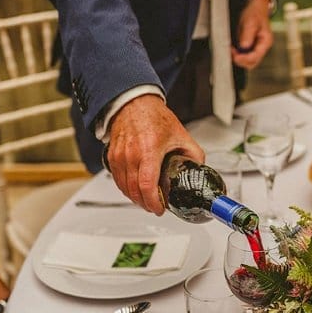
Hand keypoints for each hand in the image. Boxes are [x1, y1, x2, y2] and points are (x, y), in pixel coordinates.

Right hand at [104, 95, 203, 213]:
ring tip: (147, 201)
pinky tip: (135, 191)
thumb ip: (193, 154)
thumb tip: (199, 170)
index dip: (153, 201)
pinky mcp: (112, 157)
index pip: (147, 184)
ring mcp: (119, 156)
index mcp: (150, 149)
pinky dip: (126, 189)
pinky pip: (117, 180)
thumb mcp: (181, 135)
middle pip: (134, 190)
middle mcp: (131, 154)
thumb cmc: (154, 117)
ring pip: (124, 188)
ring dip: (135, 199)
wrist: (134, 103)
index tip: (160, 209)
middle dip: (146, 204)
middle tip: (156, 207)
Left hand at [232, 0, 272, 68]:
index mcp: (266, 42)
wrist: (255, 7)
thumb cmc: (255, 13)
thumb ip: (247, 35)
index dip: (244, 58)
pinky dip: (238, 54)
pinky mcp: (251, 47)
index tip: (235, 56)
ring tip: (231, 50)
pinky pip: (244, 55)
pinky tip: (233, 48)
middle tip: (231, 52)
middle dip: (241, 60)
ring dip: (239, 58)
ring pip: (248, 61)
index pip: (256, 56)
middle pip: (252, 62)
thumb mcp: (250, 22)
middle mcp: (262, 47)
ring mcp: (256, 48)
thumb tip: (244, 47)